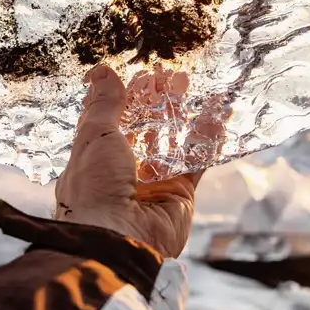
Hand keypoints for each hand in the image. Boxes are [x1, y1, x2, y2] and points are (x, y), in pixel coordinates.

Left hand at [54, 64, 200, 257]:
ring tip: (191, 84)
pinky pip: (196, 162)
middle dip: (156, 102)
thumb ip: (104, 105)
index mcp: (93, 158)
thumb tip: (103, 72)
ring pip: (171, 142)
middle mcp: (121, 171)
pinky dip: (207, 139)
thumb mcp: (94, 136)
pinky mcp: (179, 194)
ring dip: (181, 114)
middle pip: (143, 129)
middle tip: (171, 75)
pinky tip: (217, 113)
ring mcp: (152, 183)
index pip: (110, 121)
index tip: (140, 74)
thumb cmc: (94, 187)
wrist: (117, 238)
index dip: (125, 97)